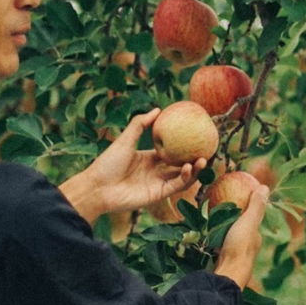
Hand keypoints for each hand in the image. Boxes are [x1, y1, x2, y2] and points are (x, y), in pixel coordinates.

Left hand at [59, 108, 204, 224]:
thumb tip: (158, 109)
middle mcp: (155, 171)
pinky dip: (185, 178)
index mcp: (148, 158)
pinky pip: (176, 186)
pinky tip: (189, 167)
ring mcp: (157, 183)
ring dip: (194, 169)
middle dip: (194, 158)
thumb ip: (140, 124)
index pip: (171, 151)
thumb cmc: (107, 163)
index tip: (196, 135)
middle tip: (207, 148)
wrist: (97, 188)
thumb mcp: (125, 140)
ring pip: (182, 176)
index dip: (184, 145)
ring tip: (203, 159)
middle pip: (180, 164)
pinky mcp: (157, 195)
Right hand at [214, 186, 268, 287]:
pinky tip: (205, 234)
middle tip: (219, 205)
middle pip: (240, 228)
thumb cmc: (239, 247)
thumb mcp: (248, 223)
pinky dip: (214, 238)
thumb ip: (256, 206)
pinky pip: (218, 245)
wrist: (226, 275)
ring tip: (210, 218)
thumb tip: (265, 187)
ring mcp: (235, 255)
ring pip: (229, 237)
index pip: (253, 217)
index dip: (246, 206)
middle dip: (233, 218)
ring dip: (222, 228)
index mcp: (255, 236)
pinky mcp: (223, 261)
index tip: (235, 195)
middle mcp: (247, 246)